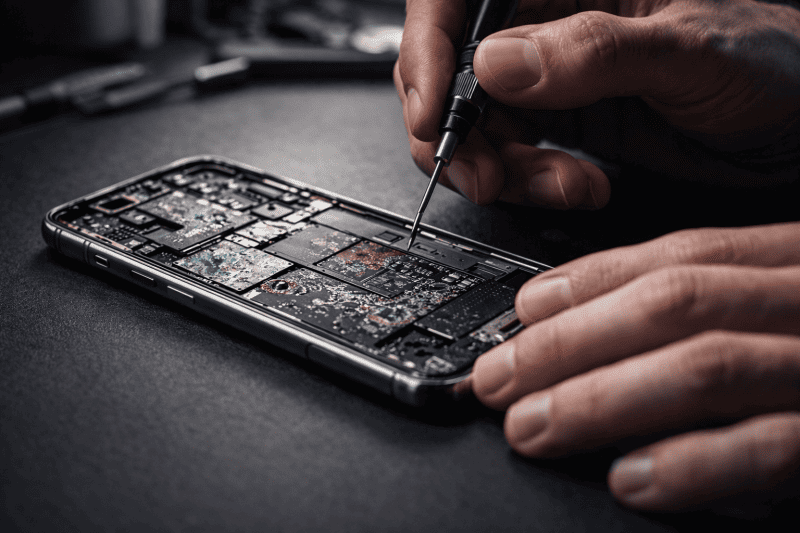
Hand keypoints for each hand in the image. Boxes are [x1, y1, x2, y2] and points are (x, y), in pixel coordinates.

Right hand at [395, 0, 799, 206]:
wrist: (790, 126)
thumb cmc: (766, 61)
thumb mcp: (689, 48)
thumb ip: (594, 52)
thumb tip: (498, 64)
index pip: (458, 0)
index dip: (427, 50)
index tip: (433, 109)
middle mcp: (544, 24)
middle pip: (449, 71)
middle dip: (459, 132)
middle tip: (486, 174)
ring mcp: (545, 77)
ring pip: (472, 123)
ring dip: (499, 168)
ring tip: (560, 184)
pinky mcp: (555, 122)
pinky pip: (506, 156)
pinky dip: (525, 183)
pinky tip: (574, 185)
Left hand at [470, 222, 799, 510]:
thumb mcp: (788, 311)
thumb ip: (718, 311)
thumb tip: (597, 327)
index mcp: (792, 265)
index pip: (680, 257)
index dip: (591, 282)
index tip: (523, 309)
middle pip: (672, 305)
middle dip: (569, 343)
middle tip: (499, 378)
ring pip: (704, 366)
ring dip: (600, 398)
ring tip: (531, 427)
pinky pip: (768, 448)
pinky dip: (691, 463)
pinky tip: (628, 478)